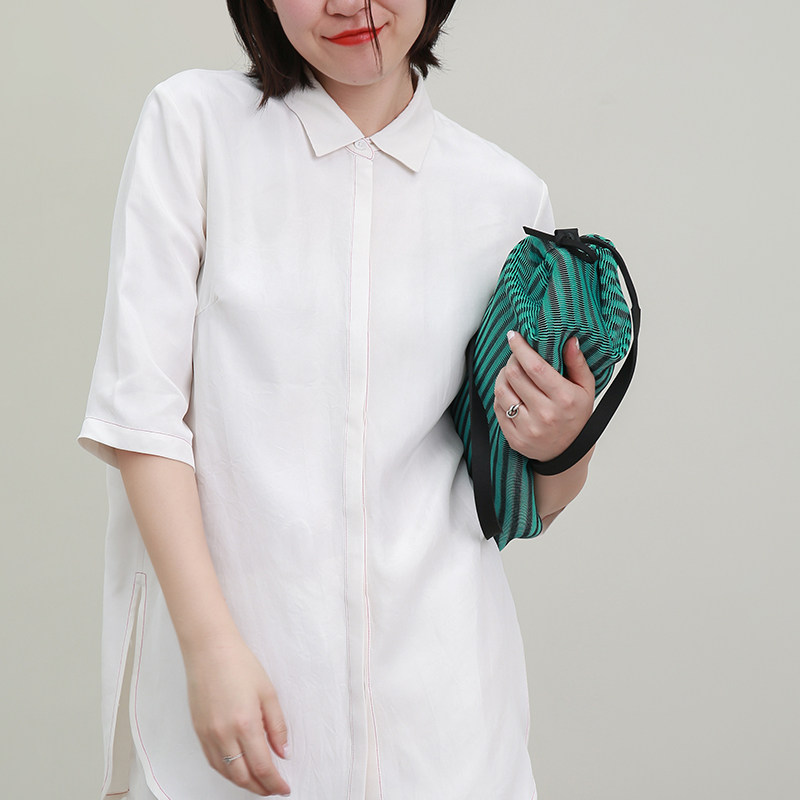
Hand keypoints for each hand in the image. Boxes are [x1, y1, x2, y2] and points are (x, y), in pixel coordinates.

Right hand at [184, 633, 291, 796]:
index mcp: (245, 724)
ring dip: (243, 783)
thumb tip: (283, 753)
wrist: (210, 650)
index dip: (274, 783)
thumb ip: (277, 726)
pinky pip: (212, 761)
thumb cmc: (240, 665)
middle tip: (273, 790)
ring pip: (225, 773)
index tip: (284, 789)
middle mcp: (223, 734)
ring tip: (258, 784)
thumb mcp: (268, 693)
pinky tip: (237, 770)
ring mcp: (208, 734)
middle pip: (242, 776)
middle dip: (260, 788)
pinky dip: (226, 772)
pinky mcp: (198, 731)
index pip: (262, 766)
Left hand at [493, 331, 594, 461]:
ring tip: (510, 373)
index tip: (513, 336)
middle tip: (515, 356)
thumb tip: (570, 340)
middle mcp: (545, 414)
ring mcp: (528, 428)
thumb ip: (578, 363)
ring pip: (501, 390)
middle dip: (511, 359)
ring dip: (502, 376)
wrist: (568, 453)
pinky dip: (500, 395)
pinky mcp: (514, 438)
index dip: (520, 349)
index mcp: (564, 399)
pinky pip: (497, 408)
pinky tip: (509, 392)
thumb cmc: (577, 416)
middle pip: (514, 375)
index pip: (534, 367)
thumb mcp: (586, 389)